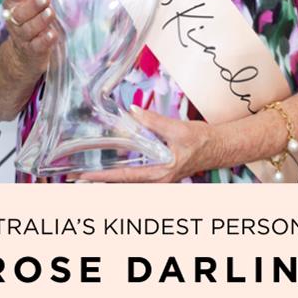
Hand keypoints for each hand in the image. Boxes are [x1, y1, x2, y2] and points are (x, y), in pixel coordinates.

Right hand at [2, 0, 61, 78]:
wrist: (23, 56)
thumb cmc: (31, 22)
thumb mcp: (32, 3)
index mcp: (14, 4)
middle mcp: (15, 20)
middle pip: (20, 13)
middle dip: (32, 5)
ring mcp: (23, 37)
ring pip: (29, 29)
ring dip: (40, 21)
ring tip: (50, 13)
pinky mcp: (33, 51)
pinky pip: (37, 46)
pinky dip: (44, 40)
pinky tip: (52, 35)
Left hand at [72, 107, 214, 182]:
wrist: (220, 147)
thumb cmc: (202, 140)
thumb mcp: (177, 128)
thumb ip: (153, 121)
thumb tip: (132, 111)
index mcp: (161, 173)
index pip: (125, 177)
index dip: (103, 176)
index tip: (83, 176)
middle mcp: (158, 180)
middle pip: (123, 185)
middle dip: (101, 182)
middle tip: (77, 179)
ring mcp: (159, 179)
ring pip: (129, 182)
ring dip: (110, 179)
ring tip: (89, 176)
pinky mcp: (161, 173)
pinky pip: (137, 177)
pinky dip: (123, 174)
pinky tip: (113, 168)